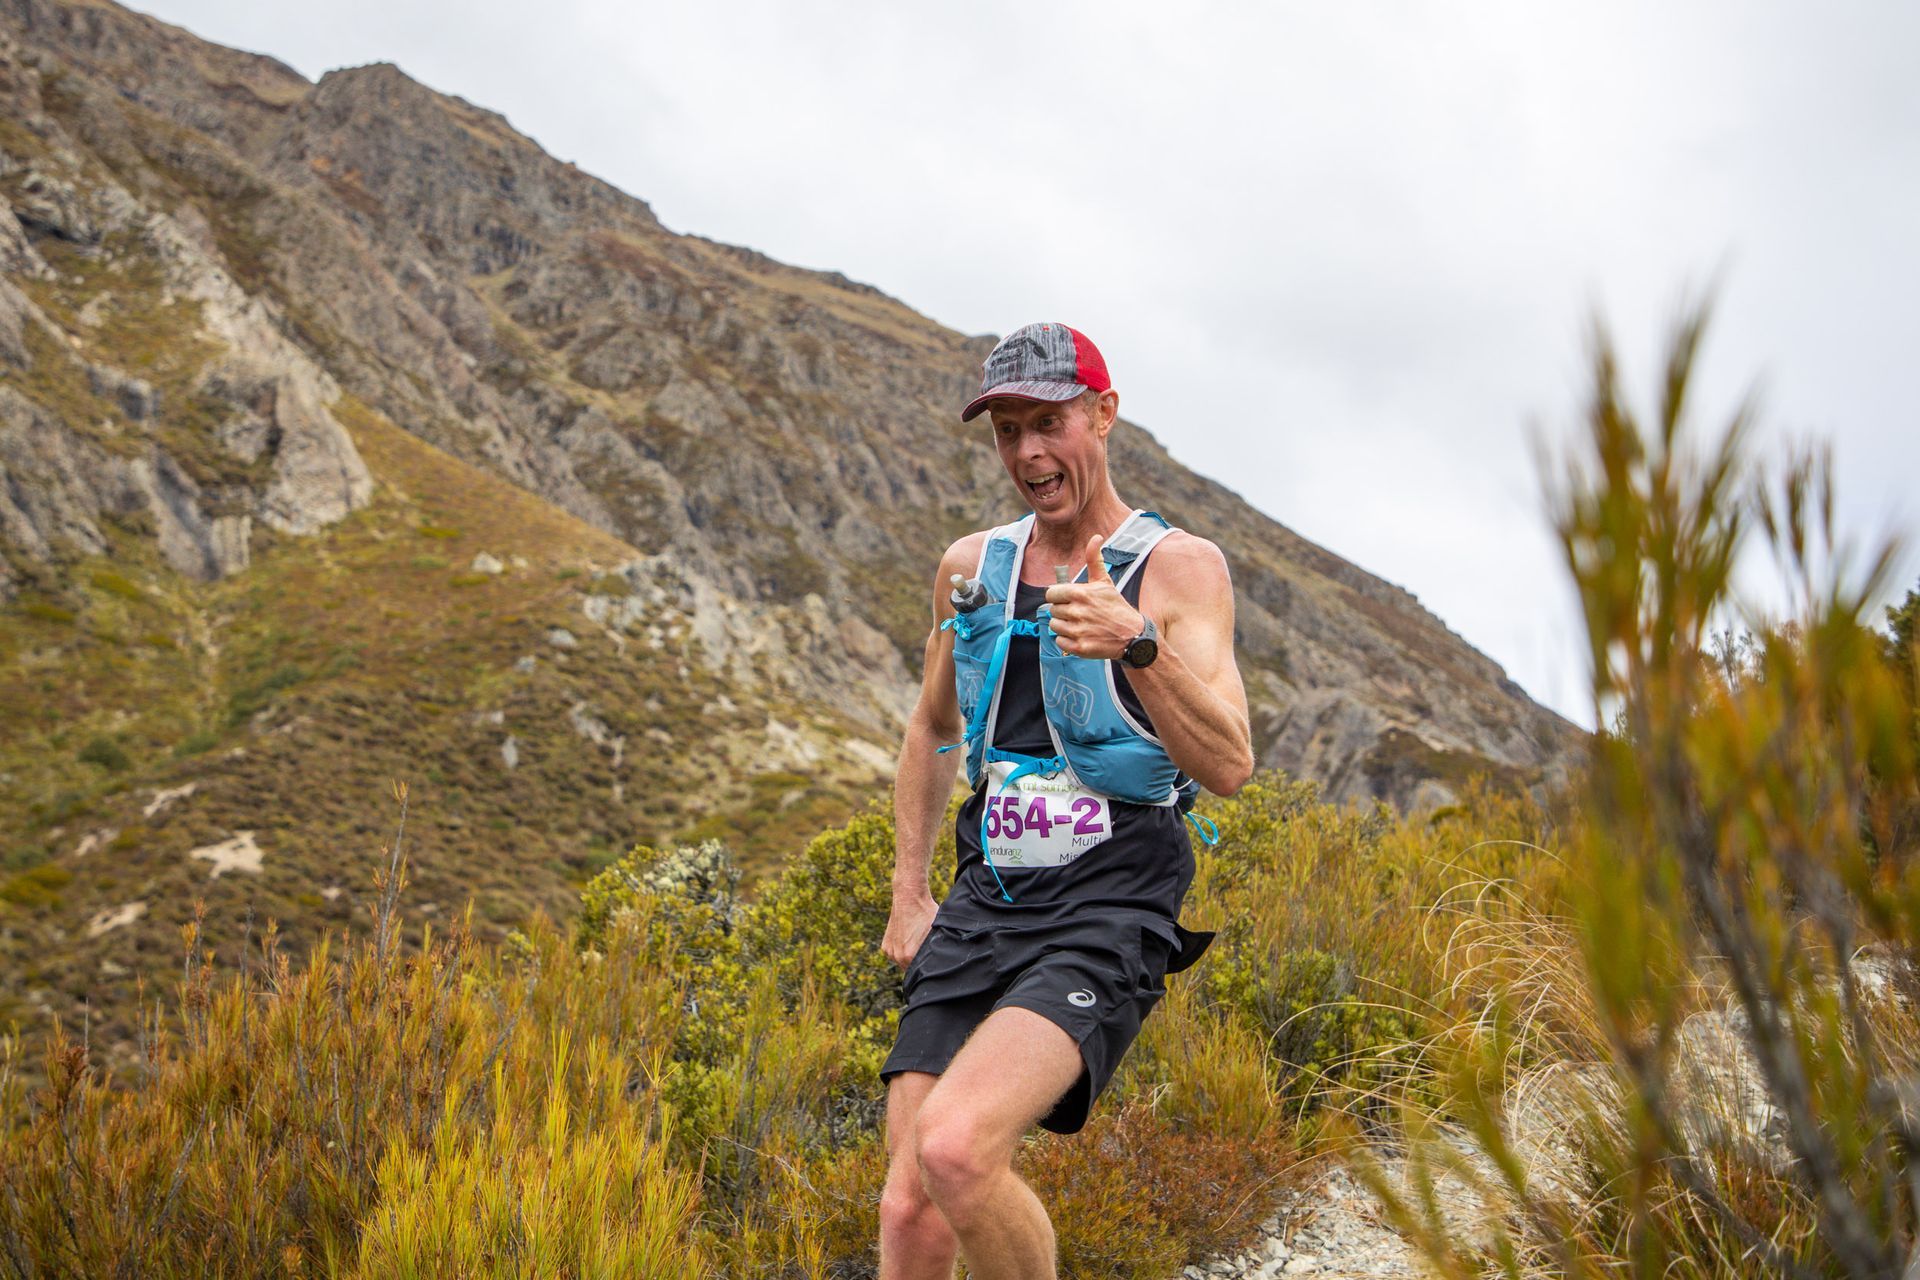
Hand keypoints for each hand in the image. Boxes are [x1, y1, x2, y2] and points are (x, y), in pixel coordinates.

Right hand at [882, 891, 937, 969]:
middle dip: (919, 962)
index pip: (922, 971)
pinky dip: (901, 950)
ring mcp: (889, 951)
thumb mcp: (937, 932)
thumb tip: (944, 961)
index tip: (933, 960)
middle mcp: (897, 956)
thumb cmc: (926, 913)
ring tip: (917, 942)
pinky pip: (895, 955)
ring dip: (909, 957)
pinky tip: (908, 939)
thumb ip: (937, 949)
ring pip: (903, 963)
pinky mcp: (885, 945)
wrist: (909, 897)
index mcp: (910, 955)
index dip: (929, 966)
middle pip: (911, 969)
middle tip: (926, 950)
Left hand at [1044, 534, 1144, 659]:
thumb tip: (1095, 537)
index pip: (1050, 593)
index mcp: (1080, 593)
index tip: (1069, 599)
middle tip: (1079, 613)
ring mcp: (1078, 631)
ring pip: (1055, 626)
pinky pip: (1059, 642)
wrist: (1132, 635)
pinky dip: (1067, 641)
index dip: (1059, 596)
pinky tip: (1081, 636)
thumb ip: (1094, 559)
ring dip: (1064, 626)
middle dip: (1063, 611)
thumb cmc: (1115, 606)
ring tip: (1080, 625)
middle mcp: (1077, 612)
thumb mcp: (1104, 581)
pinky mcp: (1079, 647)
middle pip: (1053, 610)